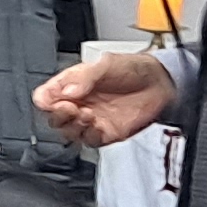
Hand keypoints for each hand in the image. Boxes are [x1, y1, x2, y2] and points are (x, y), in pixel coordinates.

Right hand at [34, 52, 175, 147]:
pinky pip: (89, 142)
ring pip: (68, 133)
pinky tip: (99, 126)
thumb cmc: (134, 69)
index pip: (46, 97)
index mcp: (72, 84)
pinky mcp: (104, 133)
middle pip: (54, 118)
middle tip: (72, 108)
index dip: (46, 101)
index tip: (56, 100)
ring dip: (75, 127)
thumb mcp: (106, 64)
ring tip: (88, 115)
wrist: (161, 83)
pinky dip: (90, 136)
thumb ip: (85, 77)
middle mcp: (79, 103)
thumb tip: (68, 90)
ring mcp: (91, 119)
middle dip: (60, 115)